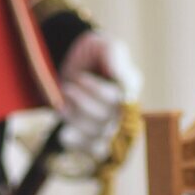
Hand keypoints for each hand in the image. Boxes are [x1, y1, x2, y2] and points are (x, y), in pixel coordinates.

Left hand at [57, 30, 142, 162]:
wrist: (72, 65)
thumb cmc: (91, 52)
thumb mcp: (103, 46)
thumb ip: (115, 57)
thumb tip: (124, 82)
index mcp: (130, 86)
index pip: (120, 98)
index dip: (97, 91)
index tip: (80, 77)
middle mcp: (124, 109)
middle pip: (107, 118)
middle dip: (83, 102)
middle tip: (68, 85)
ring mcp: (110, 125)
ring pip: (97, 135)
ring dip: (75, 118)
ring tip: (64, 100)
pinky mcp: (94, 138)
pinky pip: (89, 149)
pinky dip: (75, 141)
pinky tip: (65, 128)